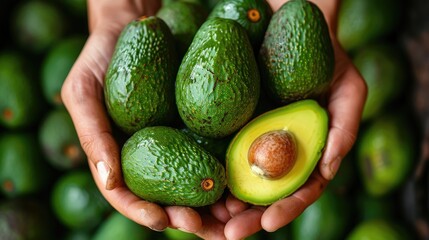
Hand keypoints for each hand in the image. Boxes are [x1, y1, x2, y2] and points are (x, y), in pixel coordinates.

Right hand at [61, 1, 226, 238]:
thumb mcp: (83, 91)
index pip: (127, 194)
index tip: (160, 221)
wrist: (138, 25)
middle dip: (184, 218)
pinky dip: (226, 170)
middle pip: (166, 196)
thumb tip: (109, 180)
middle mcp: (150, 153)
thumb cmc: (102, 57)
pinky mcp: (200, 124)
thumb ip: (90, 133)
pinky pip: (213, 150)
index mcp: (119, 155)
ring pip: (193, 181)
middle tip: (204, 228)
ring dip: (212, 205)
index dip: (141, 211)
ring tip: (230, 217)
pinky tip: (240, 181)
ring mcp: (176, 141)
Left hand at [219, 0, 367, 238]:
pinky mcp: (229, 123)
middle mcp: (277, 153)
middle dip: (247, 218)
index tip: (268, 223)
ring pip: (236, 178)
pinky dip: (206, 168)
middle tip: (229, 234)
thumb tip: (329, 169)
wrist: (293, 29)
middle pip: (262, 194)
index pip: (297, 190)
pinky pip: (216, 148)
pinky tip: (193, 181)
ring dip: (221, 202)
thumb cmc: (328, 60)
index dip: (285, 209)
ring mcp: (251, 140)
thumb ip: (344, 129)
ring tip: (206, 220)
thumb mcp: (349, 90)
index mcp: (305, 154)